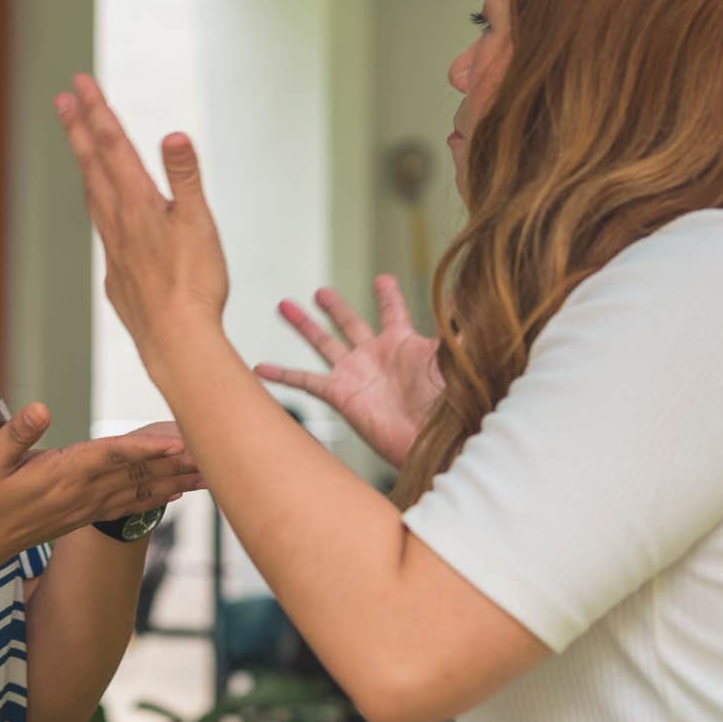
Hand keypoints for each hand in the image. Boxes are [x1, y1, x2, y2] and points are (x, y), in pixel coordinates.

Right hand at [0, 404, 201, 572]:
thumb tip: (40, 408)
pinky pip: (128, 506)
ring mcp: (83, 508)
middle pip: (138, 473)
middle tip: (219, 451)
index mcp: (61, 474)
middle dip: (178, 461)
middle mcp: (80, 493)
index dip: (147, 446)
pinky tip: (176, 494)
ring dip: (176, 480)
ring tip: (212, 472)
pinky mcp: (81, 517)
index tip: (180, 440)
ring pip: (140, 491)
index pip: (112, 455)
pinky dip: (155, 498)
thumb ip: (16, 434)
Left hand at [56, 74, 229, 362]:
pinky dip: (98, 206)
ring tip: (78, 144)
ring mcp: (113, 249)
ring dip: (85, 164)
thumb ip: (185, 178)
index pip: (114, 146)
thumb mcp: (198, 224)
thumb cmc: (194, 284)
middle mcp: (117, 221)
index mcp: (138, 203)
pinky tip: (103, 212)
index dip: (97, 111)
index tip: (80, 83)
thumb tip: (173, 134)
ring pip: (93, 196)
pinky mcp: (117, 275)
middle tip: (63, 99)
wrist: (175, 341)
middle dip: (80, 128)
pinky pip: (102, 229)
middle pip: (93, 166)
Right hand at [255, 274, 442, 468]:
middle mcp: (375, 356)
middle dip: (335, 306)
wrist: (432, 442)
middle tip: (321, 292)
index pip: (393, 312)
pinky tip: (260, 367)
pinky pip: (305, 381)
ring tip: (285, 306)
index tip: (382, 279)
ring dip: (303, 325)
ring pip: (322, 343)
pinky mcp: (340, 395)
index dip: (388, 295)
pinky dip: (282, 374)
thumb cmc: (447, 404)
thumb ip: (454, 331)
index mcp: (403, 344)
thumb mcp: (452, 359)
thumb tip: (462, 298)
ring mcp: (355, 374)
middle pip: (350, 323)